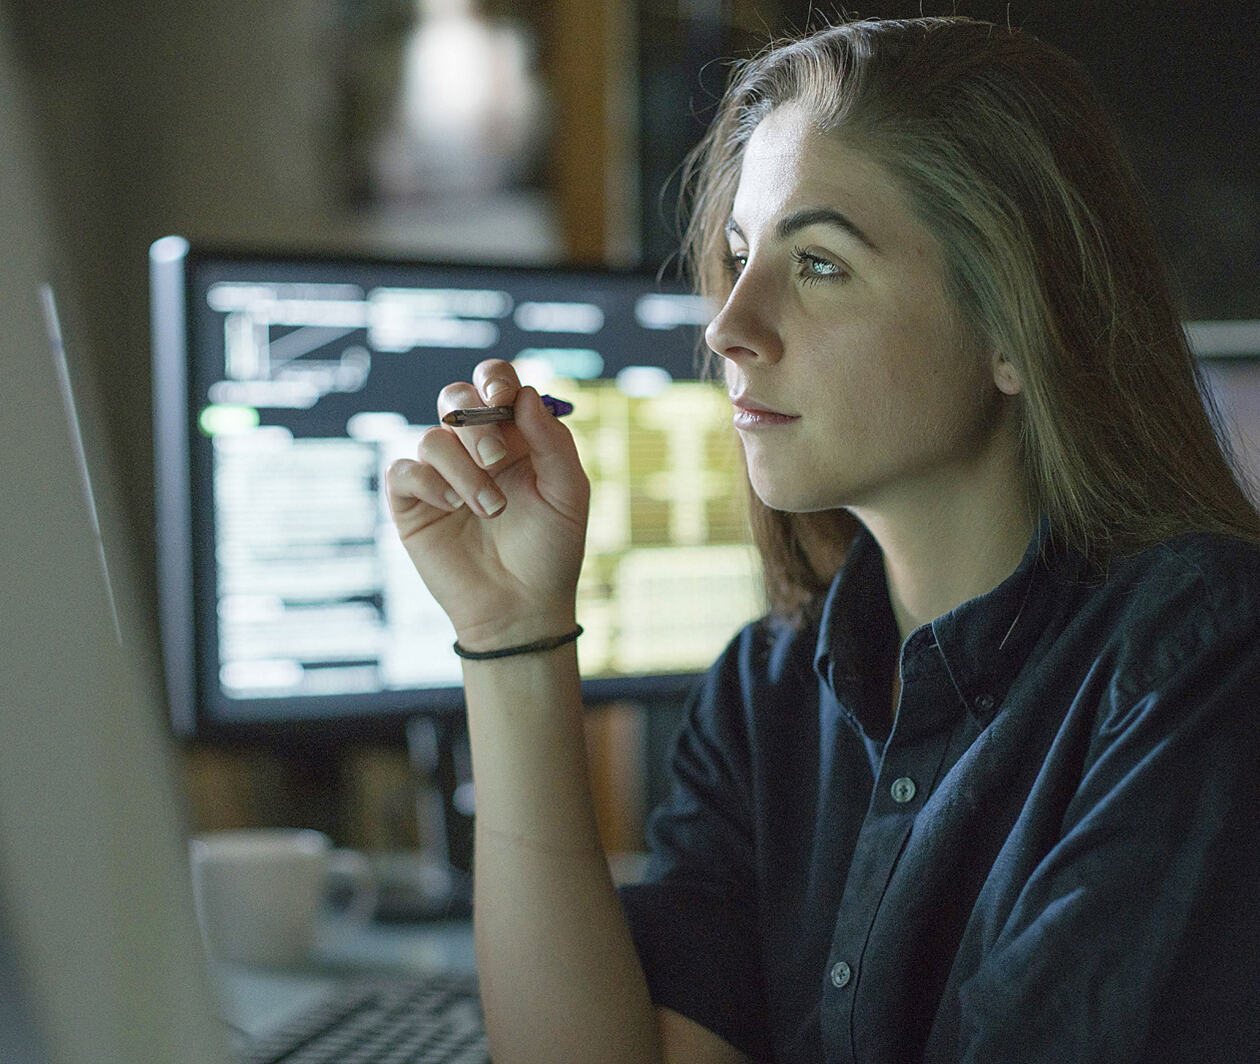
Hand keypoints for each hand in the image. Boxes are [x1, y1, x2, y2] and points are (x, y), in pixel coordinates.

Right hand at [384, 361, 589, 650]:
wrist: (522, 607)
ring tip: (492, 510)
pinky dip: (429, 482)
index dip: (494, 380)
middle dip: (476, 422)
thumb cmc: (551, 550)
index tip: (503, 401)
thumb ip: (552, 442)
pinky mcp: (412, 504)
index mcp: (515, 437)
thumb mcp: (568, 493)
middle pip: (456, 398)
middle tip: (498, 460)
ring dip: (464, 470)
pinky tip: (452, 508)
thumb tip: (525, 395)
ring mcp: (441, 475)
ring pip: (433, 438)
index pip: (496, 384)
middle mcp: (474, 449)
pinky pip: (403, 470)